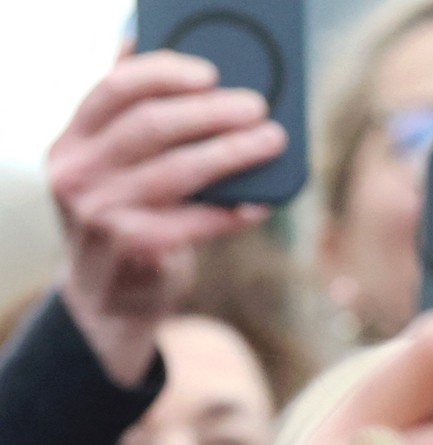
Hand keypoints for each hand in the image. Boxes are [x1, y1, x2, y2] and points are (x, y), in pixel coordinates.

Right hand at [46, 51, 285, 385]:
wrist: (107, 299)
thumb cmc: (124, 219)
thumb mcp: (111, 170)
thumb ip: (132, 123)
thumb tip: (180, 68)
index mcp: (71, 143)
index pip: (115, 89)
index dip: (164, 72)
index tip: (211, 73)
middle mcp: (77, 175)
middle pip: (151, 125)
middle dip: (211, 112)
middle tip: (257, 107)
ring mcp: (102, 214)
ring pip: (179, 170)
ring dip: (233, 153)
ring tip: (272, 141)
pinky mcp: (135, 248)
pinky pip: (196, 221)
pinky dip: (233, 210)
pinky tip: (261, 203)